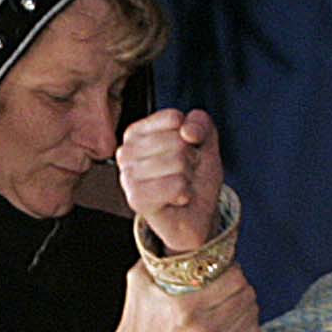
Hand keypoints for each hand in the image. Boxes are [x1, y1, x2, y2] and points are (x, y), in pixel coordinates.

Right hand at [93, 264, 260, 331]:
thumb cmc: (138, 322)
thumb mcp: (139, 283)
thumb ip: (158, 257)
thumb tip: (176, 234)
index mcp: (184, 307)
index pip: (233, 279)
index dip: (232, 270)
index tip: (225, 269)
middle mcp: (203, 330)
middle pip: (246, 295)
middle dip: (240, 285)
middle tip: (229, 283)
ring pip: (252, 314)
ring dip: (244, 303)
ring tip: (230, 301)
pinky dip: (246, 324)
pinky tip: (232, 320)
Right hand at [117, 108, 223, 250]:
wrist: (197, 214)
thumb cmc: (194, 176)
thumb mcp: (205, 142)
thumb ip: (201, 123)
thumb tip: (187, 131)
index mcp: (137, 132)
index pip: (173, 118)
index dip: (191, 136)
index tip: (187, 150)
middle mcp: (126, 152)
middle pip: (177, 141)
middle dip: (191, 159)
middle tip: (185, 173)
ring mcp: (128, 176)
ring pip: (178, 162)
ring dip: (189, 177)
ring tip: (181, 186)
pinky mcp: (136, 199)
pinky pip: (175, 185)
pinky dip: (185, 192)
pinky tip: (178, 198)